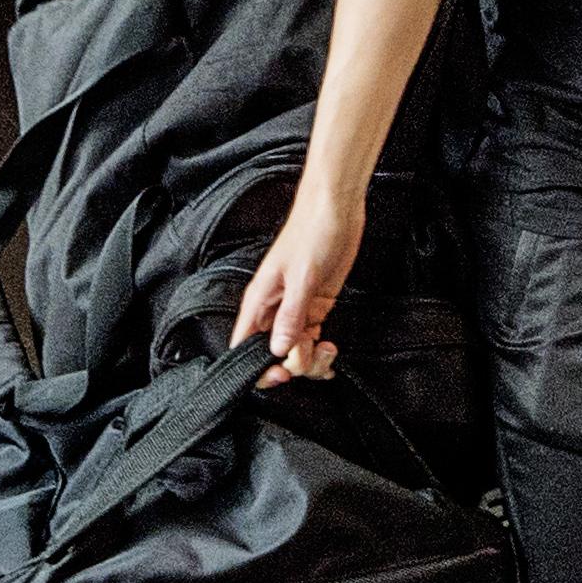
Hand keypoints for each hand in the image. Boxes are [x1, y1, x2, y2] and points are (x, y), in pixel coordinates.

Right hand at [227, 184, 360, 387]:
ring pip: (295, 350)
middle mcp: (274, 308)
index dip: (259, 367)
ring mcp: (296, 309)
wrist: (336, 208)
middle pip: (273, 354)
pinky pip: (313, 339)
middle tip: (312, 353)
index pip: (244, 345)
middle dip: (294, 363)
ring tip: (328, 350)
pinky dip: (322, 350)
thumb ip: (290, 315)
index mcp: (260, 300)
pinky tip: (330, 347)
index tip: (281, 374)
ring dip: (311, 359)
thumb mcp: (302, 276)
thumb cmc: (312, 230)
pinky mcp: (316, 306)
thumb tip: (278, 348)